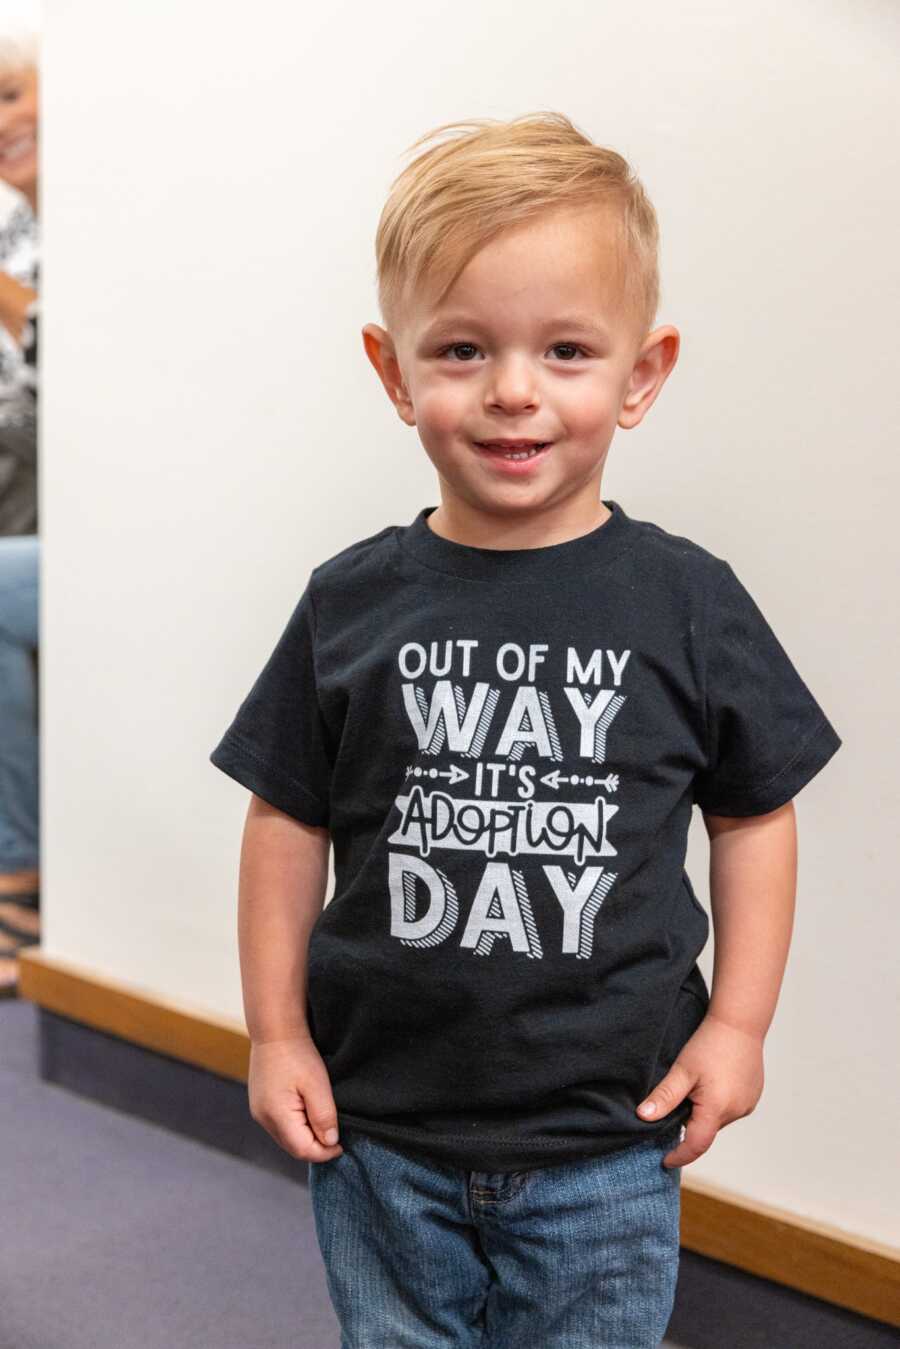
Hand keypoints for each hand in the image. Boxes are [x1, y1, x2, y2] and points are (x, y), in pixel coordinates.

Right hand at [247, 1033, 343, 1162]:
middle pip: (293, 1148)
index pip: (302, 1150)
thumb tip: (330, 1143)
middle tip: (336, 1138)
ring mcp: (259, 1111)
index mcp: (276, 1115)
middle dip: (316, 1147)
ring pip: (286, 1138)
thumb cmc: (297, 1053)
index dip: (324, 1153)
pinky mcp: (260, 1104)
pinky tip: (308, 1114)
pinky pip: (280, 1126)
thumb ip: (324, 1116)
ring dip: (306, 1137)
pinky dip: (296, 1127)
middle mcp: (263, 1118)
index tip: (342, 1146)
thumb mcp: (317, 1084)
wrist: (275, 1029)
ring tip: (324, 1125)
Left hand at [635, 1012, 764, 1167]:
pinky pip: (731, 1109)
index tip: (665, 1160)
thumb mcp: (682, 1070)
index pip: (696, 1146)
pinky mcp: (753, 1096)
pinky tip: (711, 1085)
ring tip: (694, 1090)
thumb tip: (643, 1117)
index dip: (679, 1155)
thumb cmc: (710, 1043)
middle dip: (689, 1126)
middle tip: (674, 1108)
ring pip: (718, 1120)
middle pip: (706, 1131)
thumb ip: (664, 1097)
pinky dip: (717, 1104)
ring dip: (704, 1114)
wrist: (739, 1022)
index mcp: (717, 1109)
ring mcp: (748, 1104)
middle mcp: (736, 1111)